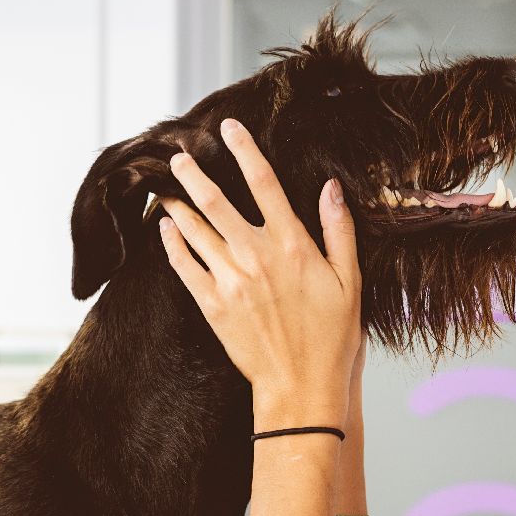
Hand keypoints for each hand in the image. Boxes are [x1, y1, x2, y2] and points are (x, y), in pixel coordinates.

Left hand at [158, 117, 361, 429]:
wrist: (302, 387)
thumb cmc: (332, 338)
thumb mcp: (351, 281)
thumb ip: (338, 231)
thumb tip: (330, 188)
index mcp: (292, 245)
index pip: (264, 183)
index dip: (244, 151)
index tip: (229, 128)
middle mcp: (256, 256)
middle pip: (216, 201)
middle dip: (194, 173)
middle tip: (179, 154)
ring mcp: (230, 280)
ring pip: (194, 229)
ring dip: (177, 203)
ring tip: (164, 186)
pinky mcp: (212, 305)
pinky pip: (184, 265)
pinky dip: (172, 243)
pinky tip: (164, 229)